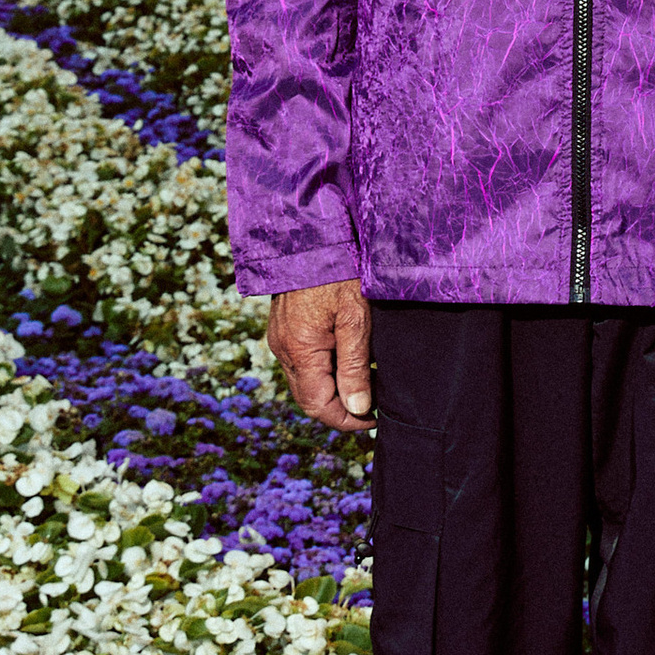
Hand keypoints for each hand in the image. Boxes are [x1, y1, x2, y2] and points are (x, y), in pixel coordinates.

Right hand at [268, 278, 373, 430]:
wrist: (313, 234)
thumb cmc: (340, 271)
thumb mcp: (356, 318)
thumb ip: (355, 366)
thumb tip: (358, 409)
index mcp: (300, 349)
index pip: (319, 406)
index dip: (347, 420)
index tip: (375, 418)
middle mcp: (283, 348)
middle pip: (309, 398)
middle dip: (341, 408)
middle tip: (374, 405)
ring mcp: (280, 338)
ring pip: (305, 382)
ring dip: (333, 390)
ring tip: (366, 382)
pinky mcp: (283, 328)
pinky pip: (301, 363)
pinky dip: (323, 371)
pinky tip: (348, 360)